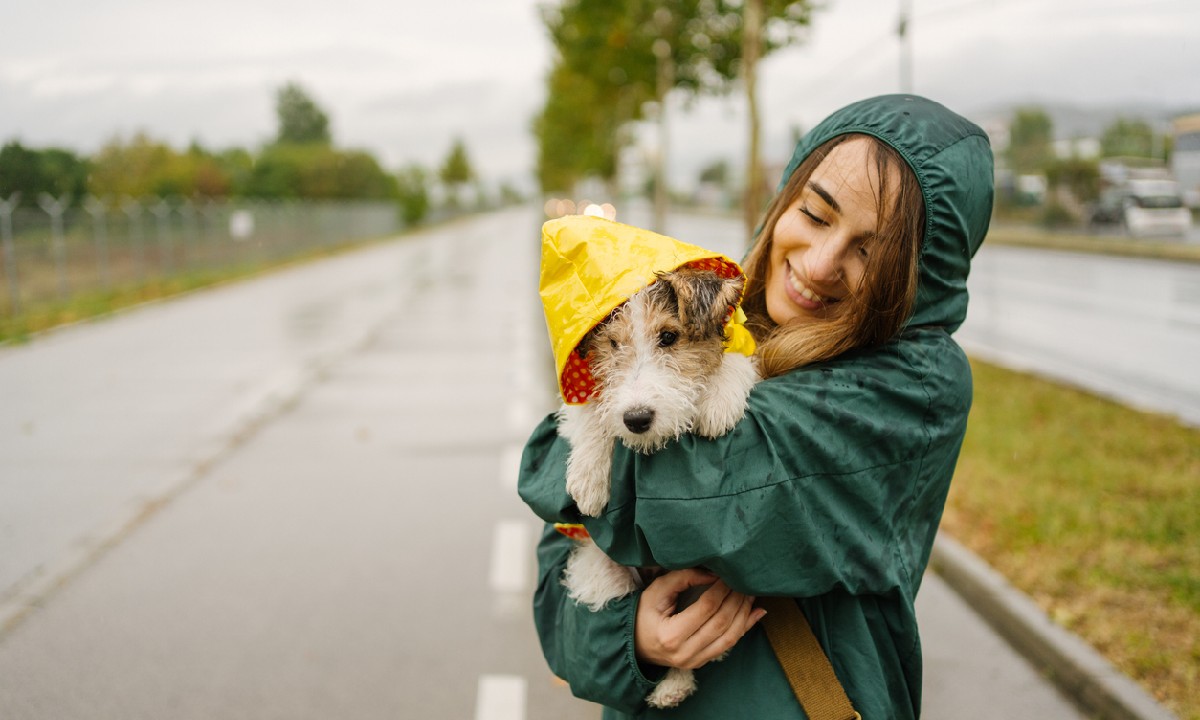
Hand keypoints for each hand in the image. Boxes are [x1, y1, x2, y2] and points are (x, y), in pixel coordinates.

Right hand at [634, 569, 766, 670]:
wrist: (635, 645)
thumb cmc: (644, 614)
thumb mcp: (657, 591)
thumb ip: (683, 578)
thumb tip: (714, 575)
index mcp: (671, 635)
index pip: (706, 608)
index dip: (721, 589)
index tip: (728, 574)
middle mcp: (685, 652)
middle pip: (722, 622)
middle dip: (736, 599)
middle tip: (743, 581)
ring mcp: (695, 661)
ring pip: (730, 636)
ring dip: (744, 613)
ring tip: (750, 594)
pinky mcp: (702, 662)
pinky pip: (729, 645)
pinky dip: (745, 627)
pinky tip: (756, 613)